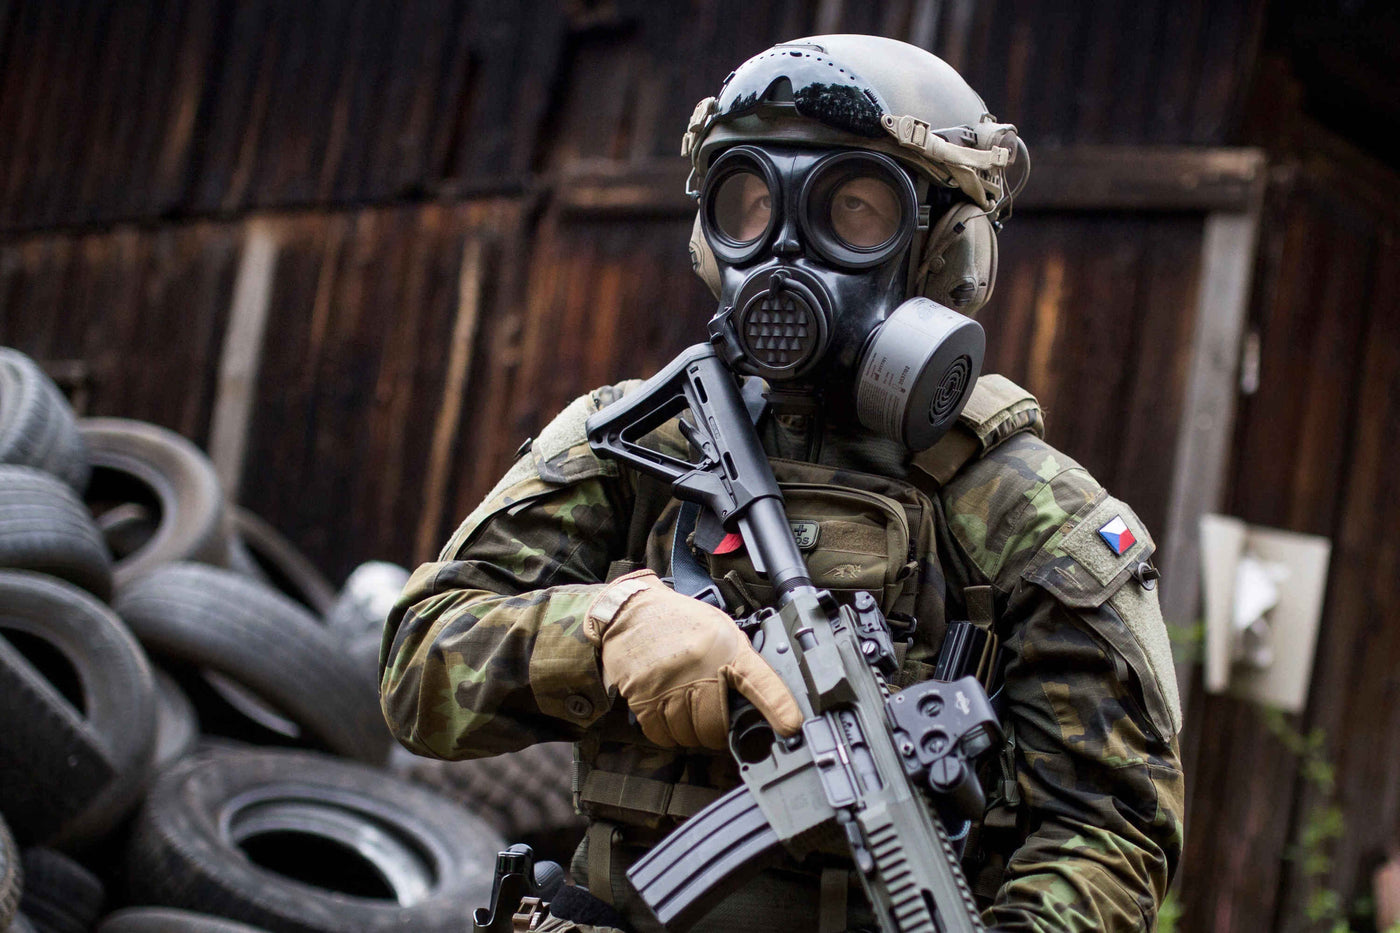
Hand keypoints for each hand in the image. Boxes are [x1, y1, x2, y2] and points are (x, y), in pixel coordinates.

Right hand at [585, 569, 802, 748]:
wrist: (632, 612)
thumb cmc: (681, 622)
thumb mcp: (720, 631)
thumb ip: (740, 661)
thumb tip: (761, 700)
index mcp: (725, 649)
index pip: (760, 681)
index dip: (778, 707)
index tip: (791, 727)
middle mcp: (699, 668)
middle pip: (718, 725)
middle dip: (720, 732)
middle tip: (717, 723)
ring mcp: (669, 685)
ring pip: (690, 735)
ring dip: (693, 734)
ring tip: (690, 715)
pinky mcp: (644, 697)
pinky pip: (662, 735)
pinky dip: (670, 734)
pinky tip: (671, 718)